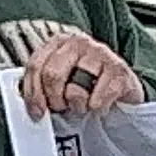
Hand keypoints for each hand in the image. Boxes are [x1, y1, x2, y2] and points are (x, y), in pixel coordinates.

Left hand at [16, 31, 145, 120]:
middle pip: (52, 75)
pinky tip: (100, 104)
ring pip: (75, 89)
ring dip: (78, 105)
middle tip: (63, 107)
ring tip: (84, 104)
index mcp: (59, 43)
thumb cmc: (87, 86)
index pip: (35, 66)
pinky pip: (98, 99)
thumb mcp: (61, 82)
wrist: (122, 88)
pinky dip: (97, 108)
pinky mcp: (119, 70)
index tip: (37, 113)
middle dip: (55, 99)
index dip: (33, 93)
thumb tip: (32, 107)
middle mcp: (78, 43)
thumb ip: (42, 86)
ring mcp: (100, 53)